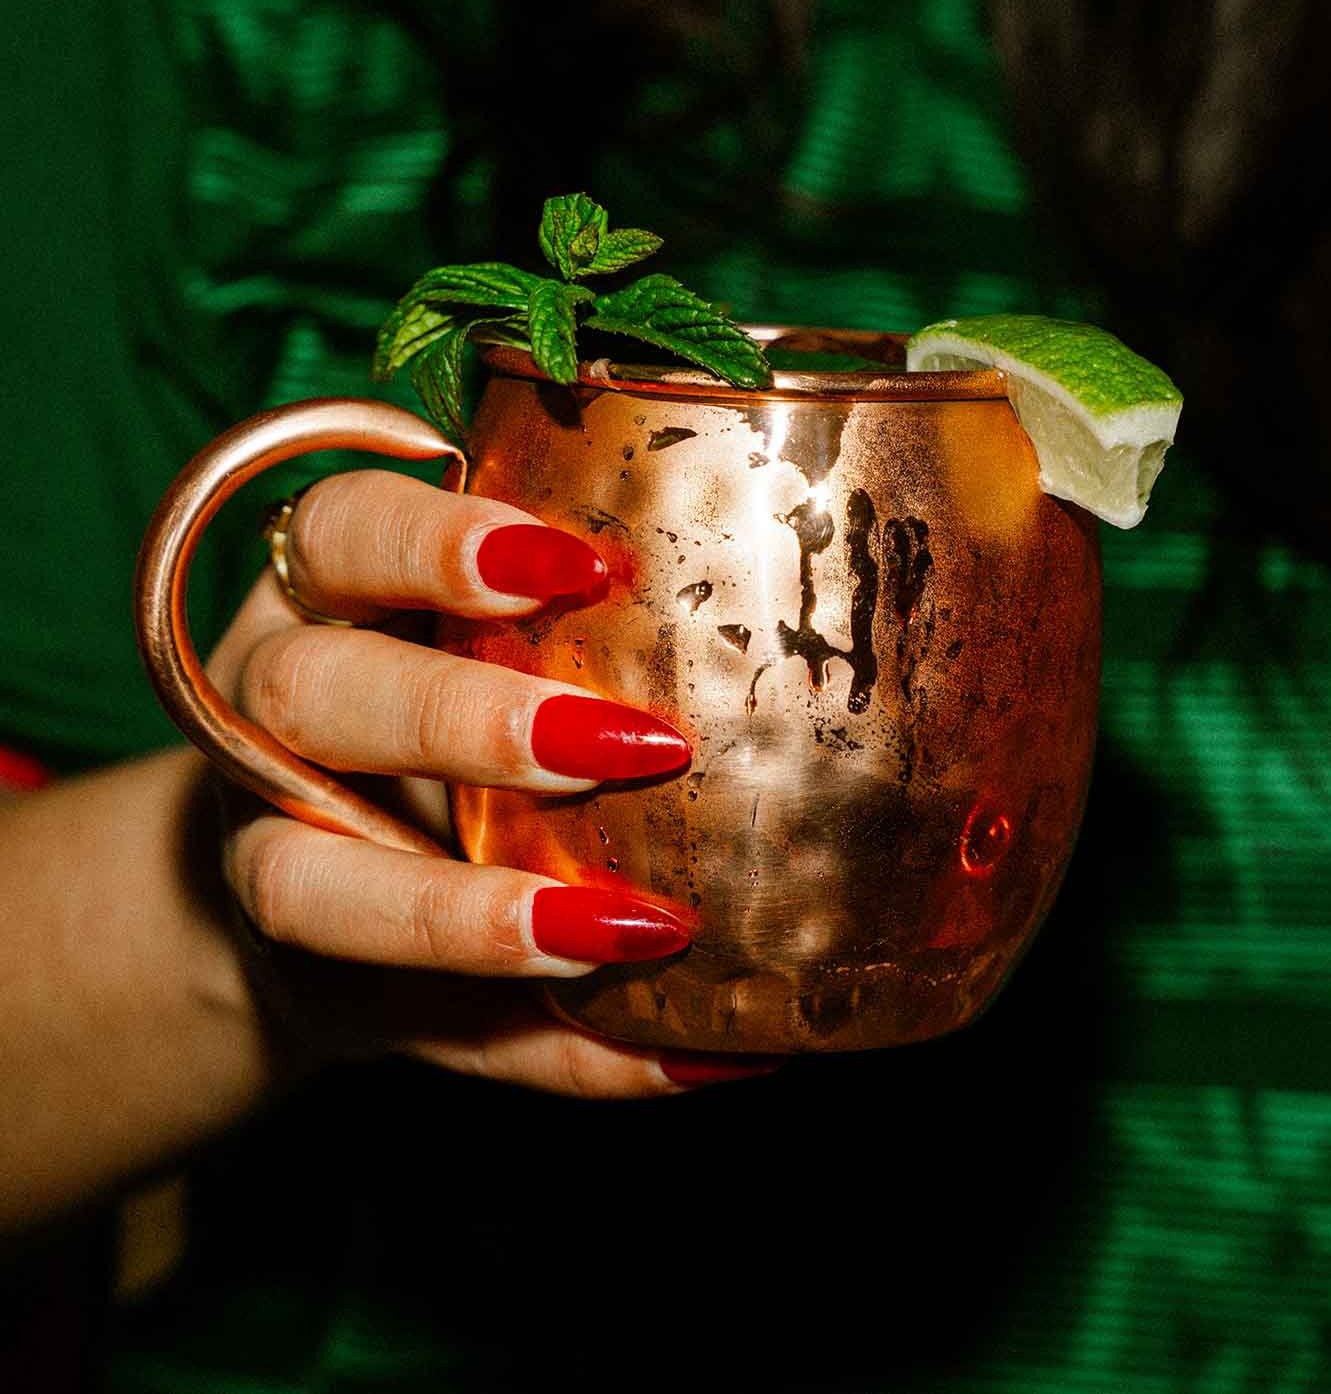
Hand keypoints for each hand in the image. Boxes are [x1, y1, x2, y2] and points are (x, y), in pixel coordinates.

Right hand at [204, 469, 776, 1097]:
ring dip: (475, 917)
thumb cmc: (438, 687)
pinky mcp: (317, 990)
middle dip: (463, 719)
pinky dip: (565, 1055)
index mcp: (318, 587)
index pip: (341, 529)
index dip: (439, 542)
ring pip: (307, 883)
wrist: (304, 857)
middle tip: (630, 744)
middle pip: (309, 691)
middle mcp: (265, 711)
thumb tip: (811, 612)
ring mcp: (264, 853)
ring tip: (633, 929)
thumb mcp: (472, 615)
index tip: (577, 565)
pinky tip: (691, 1050)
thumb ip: (580, 606)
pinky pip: (431, 1038)